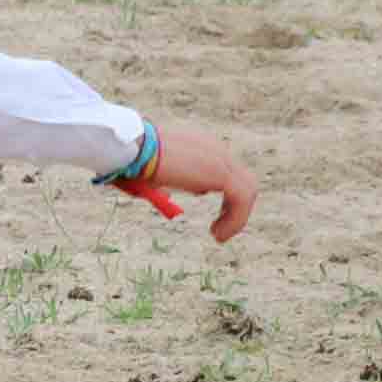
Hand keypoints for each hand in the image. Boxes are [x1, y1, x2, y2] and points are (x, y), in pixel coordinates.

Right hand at [136, 121, 257, 242]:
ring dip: (237, 218)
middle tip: (218, 229)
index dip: (226, 198)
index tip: (215, 218)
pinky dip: (235, 221)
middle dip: (235, 208)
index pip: (227, 172)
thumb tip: (168, 197)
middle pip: (243, 181)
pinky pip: (241, 200)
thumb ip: (166, 183)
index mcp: (202, 146)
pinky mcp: (222, 173)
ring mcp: (221, 159)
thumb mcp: (153, 174)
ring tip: (218, 236)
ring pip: (248, 191)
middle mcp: (215, 149)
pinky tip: (218, 235)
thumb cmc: (134, 159)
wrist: (137, 149)